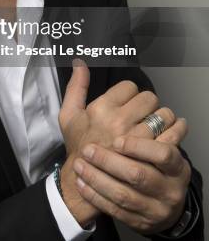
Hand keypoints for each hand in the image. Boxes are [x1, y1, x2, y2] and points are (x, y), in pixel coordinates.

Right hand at [57, 59, 175, 225]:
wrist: (83, 181)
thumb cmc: (77, 146)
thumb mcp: (68, 115)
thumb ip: (76, 86)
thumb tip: (79, 62)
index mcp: (102, 108)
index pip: (129, 86)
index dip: (129, 93)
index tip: (126, 103)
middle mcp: (120, 122)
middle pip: (149, 98)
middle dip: (147, 104)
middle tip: (142, 113)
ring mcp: (136, 140)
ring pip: (163, 114)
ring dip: (162, 117)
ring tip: (155, 124)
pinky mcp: (150, 156)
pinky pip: (173, 135)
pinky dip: (176, 130)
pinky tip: (172, 130)